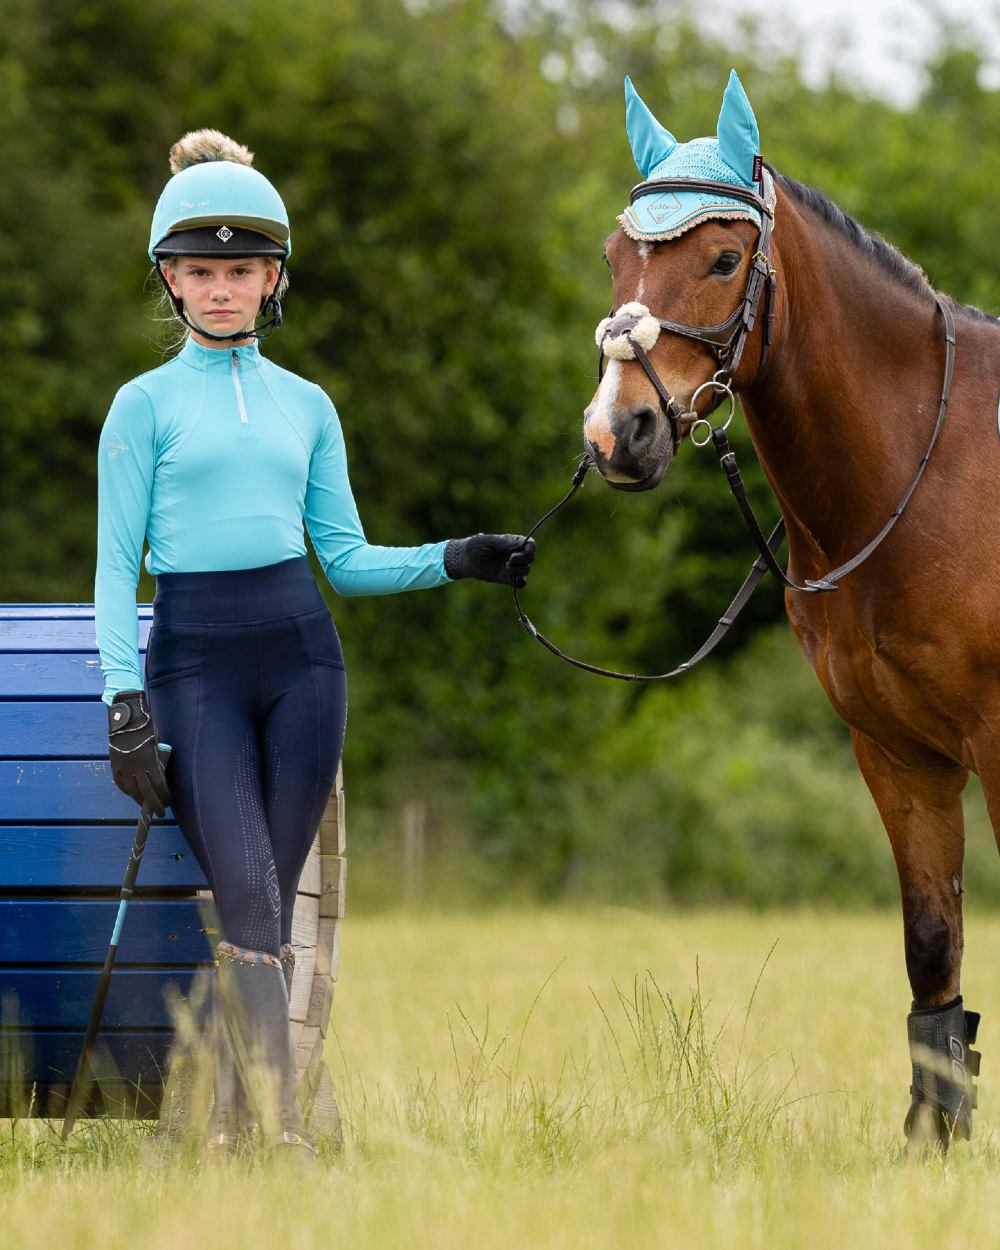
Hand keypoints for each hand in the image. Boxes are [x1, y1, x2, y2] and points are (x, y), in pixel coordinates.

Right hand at [107, 690, 171, 816]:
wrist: (125, 719)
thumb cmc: (146, 728)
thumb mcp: (157, 745)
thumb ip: (158, 760)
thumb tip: (160, 773)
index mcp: (150, 763)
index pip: (159, 786)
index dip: (164, 796)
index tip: (169, 801)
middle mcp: (136, 769)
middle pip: (147, 793)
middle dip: (155, 804)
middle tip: (160, 812)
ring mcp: (124, 768)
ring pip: (132, 791)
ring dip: (140, 800)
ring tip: (146, 805)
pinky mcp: (115, 766)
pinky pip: (121, 784)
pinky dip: (127, 791)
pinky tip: (132, 795)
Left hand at [444, 534, 535, 587]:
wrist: (463, 559)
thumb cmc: (475, 546)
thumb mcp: (489, 541)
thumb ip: (504, 543)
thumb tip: (521, 546)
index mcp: (512, 542)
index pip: (530, 544)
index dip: (531, 547)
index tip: (527, 550)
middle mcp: (515, 554)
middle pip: (530, 558)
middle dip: (524, 558)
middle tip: (511, 559)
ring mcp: (511, 567)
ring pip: (526, 570)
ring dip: (520, 569)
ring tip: (506, 566)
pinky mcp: (506, 579)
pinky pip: (520, 583)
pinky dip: (520, 582)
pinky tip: (512, 577)